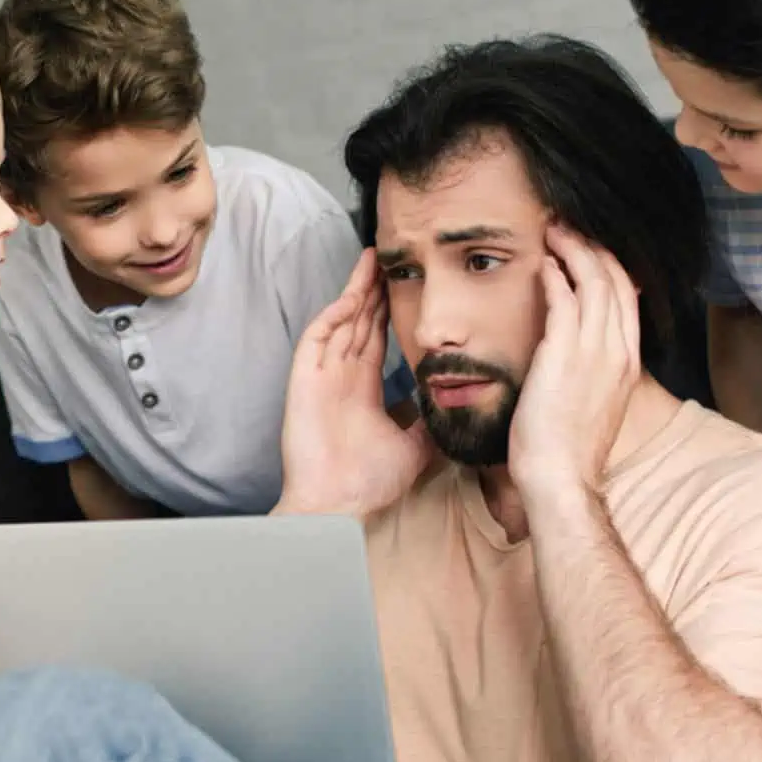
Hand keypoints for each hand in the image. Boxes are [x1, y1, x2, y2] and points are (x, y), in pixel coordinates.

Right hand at [278, 249, 433, 517]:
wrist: (338, 504)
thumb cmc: (368, 481)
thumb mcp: (414, 446)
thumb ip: (429, 421)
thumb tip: (456, 405)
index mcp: (363, 387)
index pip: (377, 336)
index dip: (388, 309)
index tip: (404, 284)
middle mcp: (342, 375)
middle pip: (359, 319)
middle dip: (374, 288)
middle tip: (391, 257)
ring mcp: (322, 375)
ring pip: (341, 320)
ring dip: (356, 290)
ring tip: (374, 260)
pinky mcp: (305, 379)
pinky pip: (320, 337)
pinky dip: (336, 314)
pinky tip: (354, 295)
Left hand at [508, 226, 640, 498]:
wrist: (562, 477)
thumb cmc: (568, 448)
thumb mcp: (593, 402)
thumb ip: (592, 369)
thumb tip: (579, 350)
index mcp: (628, 362)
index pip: (627, 297)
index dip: (611, 265)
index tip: (591, 248)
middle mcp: (618, 351)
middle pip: (616, 280)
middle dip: (594, 246)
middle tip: (570, 226)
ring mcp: (594, 351)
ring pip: (594, 281)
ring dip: (573, 249)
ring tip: (555, 231)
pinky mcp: (565, 354)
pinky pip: (565, 299)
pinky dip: (556, 275)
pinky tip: (543, 263)